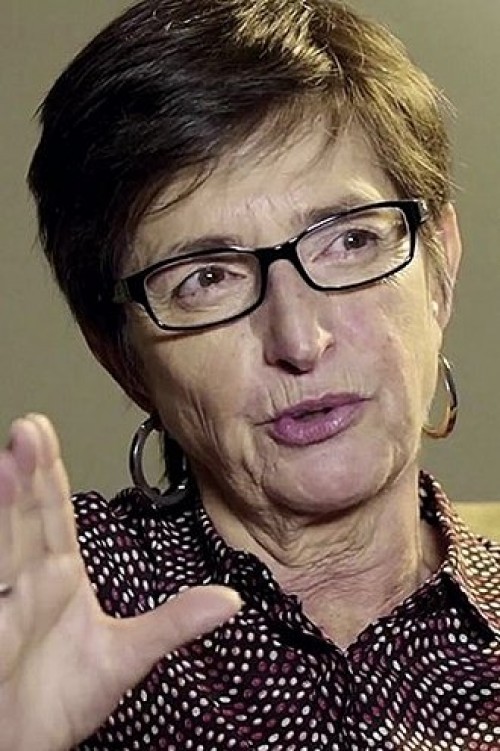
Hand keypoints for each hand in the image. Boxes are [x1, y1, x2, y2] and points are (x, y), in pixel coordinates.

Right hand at [0, 415, 240, 750]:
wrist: (26, 746)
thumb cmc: (59, 699)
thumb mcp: (126, 657)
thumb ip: (174, 623)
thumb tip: (231, 600)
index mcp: (56, 577)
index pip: (52, 515)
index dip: (48, 474)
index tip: (43, 432)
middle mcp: (24, 582)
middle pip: (25, 519)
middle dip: (27, 473)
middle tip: (29, 430)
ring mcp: (2, 606)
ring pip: (3, 547)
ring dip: (4, 505)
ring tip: (9, 463)